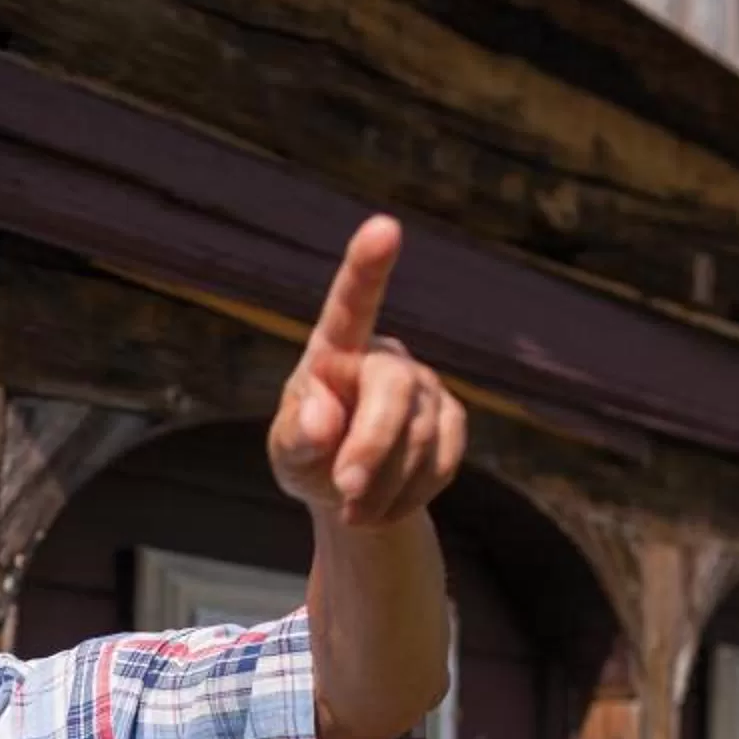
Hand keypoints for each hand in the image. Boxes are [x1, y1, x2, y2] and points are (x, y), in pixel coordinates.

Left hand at [268, 216, 465, 527]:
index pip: (351, 304)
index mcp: (336, 349)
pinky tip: (380, 507)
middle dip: (370, 448)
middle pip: (394, 391)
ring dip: (381, 487)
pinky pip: (442, 463)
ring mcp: (426, 388)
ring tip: (351, 510)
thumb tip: (321, 418)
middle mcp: (387, 357)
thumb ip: (295, 434)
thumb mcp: (286, 452)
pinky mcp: (453, 422)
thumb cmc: (308, 454)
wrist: (351, 491)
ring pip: (418, 439)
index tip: (383, 228)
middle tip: (345, 494)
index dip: (367, 267)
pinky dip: (408, 496)